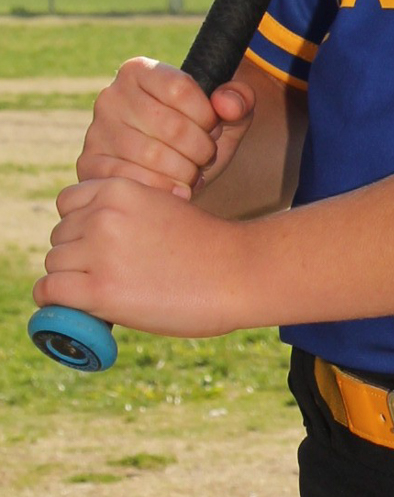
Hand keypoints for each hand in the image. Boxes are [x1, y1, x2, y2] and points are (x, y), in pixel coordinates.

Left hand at [36, 176, 260, 336]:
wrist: (241, 273)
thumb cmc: (208, 247)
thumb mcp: (163, 207)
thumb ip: (127, 214)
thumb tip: (91, 240)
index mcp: (120, 189)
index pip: (67, 203)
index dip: (80, 225)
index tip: (98, 245)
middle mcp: (103, 215)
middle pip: (59, 236)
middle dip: (78, 255)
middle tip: (110, 274)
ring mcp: (99, 252)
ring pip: (54, 264)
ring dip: (70, 280)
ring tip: (105, 292)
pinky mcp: (99, 291)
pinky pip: (49, 292)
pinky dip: (53, 302)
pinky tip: (74, 307)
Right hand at [76, 60, 257, 197]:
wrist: (170, 173)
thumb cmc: (198, 137)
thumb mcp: (226, 116)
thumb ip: (239, 100)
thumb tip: (227, 104)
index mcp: (139, 72)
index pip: (180, 88)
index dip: (207, 116)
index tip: (212, 128)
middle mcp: (111, 96)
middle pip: (170, 126)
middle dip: (201, 149)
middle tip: (206, 158)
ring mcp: (96, 131)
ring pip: (152, 156)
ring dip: (185, 172)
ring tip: (192, 173)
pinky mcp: (89, 164)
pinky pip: (131, 180)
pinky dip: (163, 190)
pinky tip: (177, 190)